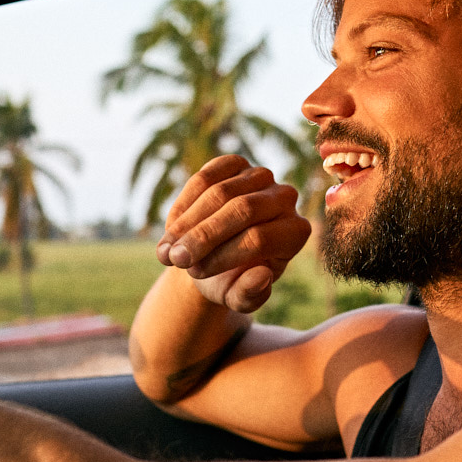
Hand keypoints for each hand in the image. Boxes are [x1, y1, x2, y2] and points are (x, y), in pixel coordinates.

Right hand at [157, 156, 310, 313]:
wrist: (216, 255)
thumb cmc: (232, 279)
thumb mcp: (239, 297)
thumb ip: (251, 295)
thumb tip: (261, 276)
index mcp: (296, 232)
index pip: (260, 239)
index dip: (223, 255)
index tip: (194, 272)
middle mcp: (285, 198)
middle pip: (242, 210)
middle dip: (203, 235)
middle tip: (175, 259)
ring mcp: (261, 176)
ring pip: (219, 192)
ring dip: (187, 223)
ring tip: (166, 251)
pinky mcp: (236, 164)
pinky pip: (205, 177)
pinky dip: (184, 204)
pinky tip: (172, 230)